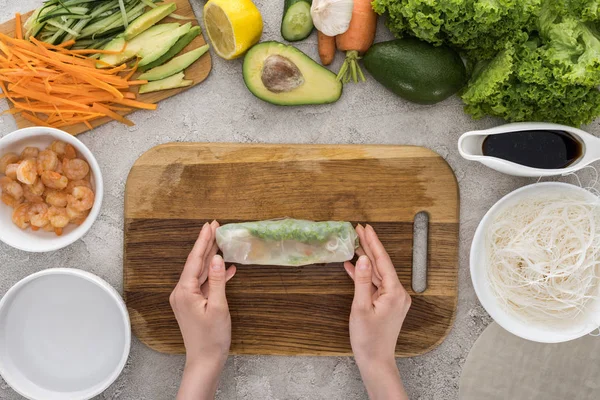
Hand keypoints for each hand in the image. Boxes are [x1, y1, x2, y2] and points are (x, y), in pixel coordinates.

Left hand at [170, 221, 236, 399]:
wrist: (205, 360)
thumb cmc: (212, 337)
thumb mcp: (219, 306)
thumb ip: (218, 281)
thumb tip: (217, 259)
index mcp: (184, 291)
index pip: (195, 260)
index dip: (203, 241)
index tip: (210, 225)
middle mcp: (181, 292)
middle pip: (195, 263)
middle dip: (206, 245)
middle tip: (215, 227)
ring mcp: (186, 298)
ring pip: (200, 272)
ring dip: (210, 258)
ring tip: (221, 242)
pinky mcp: (192, 304)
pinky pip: (203, 284)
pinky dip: (214, 275)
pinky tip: (226, 268)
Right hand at [344, 224, 410, 399]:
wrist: (375, 361)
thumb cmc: (368, 338)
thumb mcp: (361, 307)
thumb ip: (362, 281)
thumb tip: (363, 259)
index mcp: (394, 292)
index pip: (383, 260)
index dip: (373, 242)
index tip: (365, 228)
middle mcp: (398, 293)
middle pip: (382, 264)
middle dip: (370, 247)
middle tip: (359, 229)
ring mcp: (393, 299)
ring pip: (378, 273)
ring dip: (367, 260)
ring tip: (354, 244)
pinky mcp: (387, 304)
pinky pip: (376, 284)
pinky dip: (365, 276)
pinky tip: (353, 267)